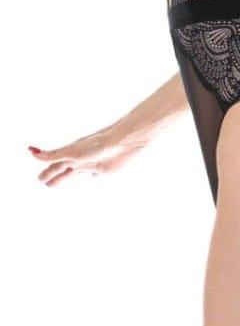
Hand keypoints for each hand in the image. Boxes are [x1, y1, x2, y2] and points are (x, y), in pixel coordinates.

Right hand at [27, 125, 148, 186]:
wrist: (122, 142)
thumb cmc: (97, 145)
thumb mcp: (71, 152)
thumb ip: (53, 155)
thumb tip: (32, 153)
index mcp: (71, 154)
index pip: (55, 165)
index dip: (48, 173)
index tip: (39, 180)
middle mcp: (80, 159)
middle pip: (64, 170)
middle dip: (54, 176)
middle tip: (45, 184)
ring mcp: (92, 163)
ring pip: (76, 172)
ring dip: (67, 177)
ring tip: (61, 183)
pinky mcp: (105, 168)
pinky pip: (95, 173)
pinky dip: (92, 175)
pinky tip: (92, 176)